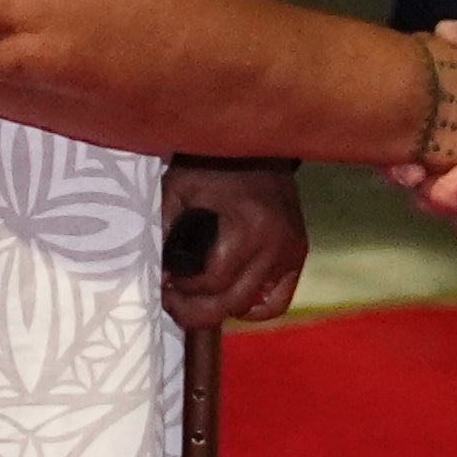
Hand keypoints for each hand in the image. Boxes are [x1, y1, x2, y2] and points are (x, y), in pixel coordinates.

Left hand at [159, 161, 305, 331]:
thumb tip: (158, 272)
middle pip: (232, 302)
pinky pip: (277, 302)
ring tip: (197, 296)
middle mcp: (276, 244)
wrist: (255, 147)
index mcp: (248, 227)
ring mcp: (291, 252)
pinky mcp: (297, 254)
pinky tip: (230, 296)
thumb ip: (164, 231)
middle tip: (173, 300)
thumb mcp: (178, 191)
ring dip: (220, 308)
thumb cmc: (211, 166)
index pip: (213, 281)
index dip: (181, 288)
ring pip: (252, 307)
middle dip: (195, 309)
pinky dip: (252, 308)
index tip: (164, 280)